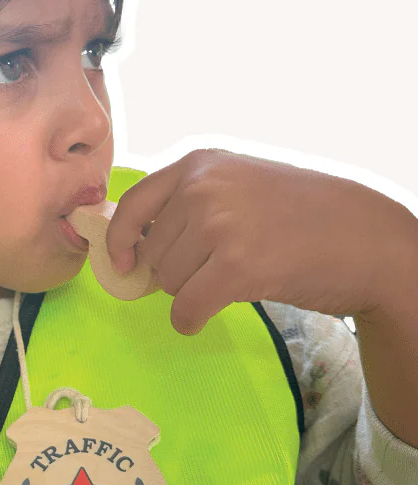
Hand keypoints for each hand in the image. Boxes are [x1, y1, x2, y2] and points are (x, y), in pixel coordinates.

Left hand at [104, 148, 411, 334]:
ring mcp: (218, 225)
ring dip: (190, 292)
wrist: (365, 237)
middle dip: (175, 270)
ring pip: (167, 282)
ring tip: (233, 277)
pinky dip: (189, 320)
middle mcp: (202, 188)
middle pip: (152, 252)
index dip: (119, 240)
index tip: (121, 263)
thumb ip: (189, 202)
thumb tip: (131, 244)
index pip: (133, 204)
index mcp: (198, 164)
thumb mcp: (239, 185)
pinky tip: (204, 316)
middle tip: (217, 267)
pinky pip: (185, 308)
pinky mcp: (235, 266)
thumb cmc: (301, 215)